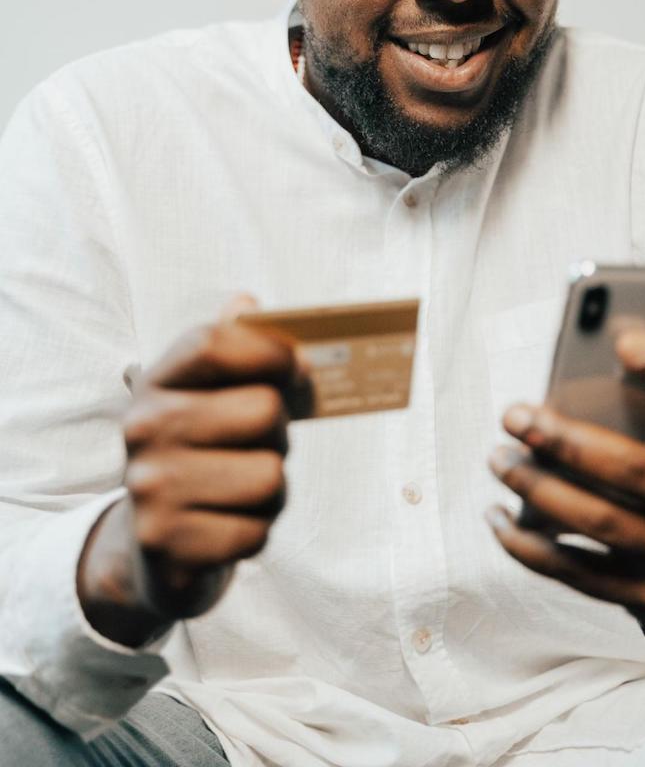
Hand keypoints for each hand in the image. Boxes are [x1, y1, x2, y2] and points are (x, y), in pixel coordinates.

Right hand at [78, 295, 307, 642]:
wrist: (148, 547)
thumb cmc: (199, 455)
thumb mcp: (203, 398)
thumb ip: (231, 347)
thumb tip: (247, 303)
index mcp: (155, 383)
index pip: (214, 342)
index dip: (270, 349)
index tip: (297, 367)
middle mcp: (143, 430)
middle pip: (263, 409)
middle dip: (279, 432)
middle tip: (256, 445)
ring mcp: (150, 490)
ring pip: (270, 475)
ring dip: (271, 488)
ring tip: (239, 490)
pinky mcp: (168, 547)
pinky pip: (257, 530)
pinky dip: (255, 531)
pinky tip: (225, 526)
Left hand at [486, 328, 644, 647]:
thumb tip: (580, 365)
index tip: (624, 340)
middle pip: (634, 470)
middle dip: (563, 441)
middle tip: (512, 416)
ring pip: (599, 522)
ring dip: (536, 488)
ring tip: (498, 459)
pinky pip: (578, 572)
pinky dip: (527, 545)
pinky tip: (497, 517)